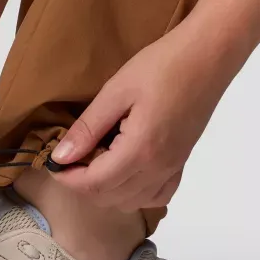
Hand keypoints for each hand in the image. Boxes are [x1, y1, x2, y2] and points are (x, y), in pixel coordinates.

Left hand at [50, 20, 236, 210]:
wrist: (208, 56)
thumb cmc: (161, 66)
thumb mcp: (117, 91)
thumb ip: (88, 128)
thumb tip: (61, 157)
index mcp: (139, 151)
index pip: (94, 184)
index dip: (67, 178)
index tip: (52, 160)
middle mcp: (157, 168)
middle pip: (110, 198)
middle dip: (82, 184)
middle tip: (70, 157)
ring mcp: (172, 167)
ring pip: (132, 202)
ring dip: (107, 190)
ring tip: (94, 160)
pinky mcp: (182, 161)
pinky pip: (157, 195)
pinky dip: (135, 193)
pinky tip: (125, 171)